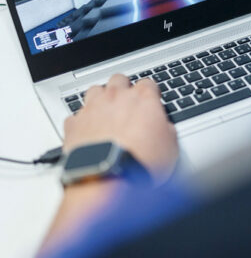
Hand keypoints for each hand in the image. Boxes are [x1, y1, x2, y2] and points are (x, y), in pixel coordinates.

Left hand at [63, 74, 178, 182]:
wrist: (108, 178)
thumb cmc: (141, 161)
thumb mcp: (170, 146)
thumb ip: (166, 129)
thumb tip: (164, 128)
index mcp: (143, 98)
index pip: (149, 83)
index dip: (151, 94)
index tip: (151, 103)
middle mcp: (116, 97)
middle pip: (119, 79)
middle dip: (123, 88)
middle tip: (127, 104)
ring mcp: (92, 108)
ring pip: (94, 90)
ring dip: (100, 99)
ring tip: (106, 115)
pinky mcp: (74, 124)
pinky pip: (75, 116)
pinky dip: (81, 122)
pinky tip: (87, 133)